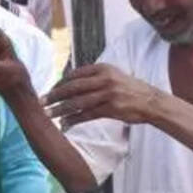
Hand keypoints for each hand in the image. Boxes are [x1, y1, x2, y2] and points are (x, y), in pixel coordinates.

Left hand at [43, 64, 161, 126]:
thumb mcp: (113, 76)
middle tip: (41, 102)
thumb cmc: (130, 89)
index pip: (74, 75)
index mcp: (103, 68)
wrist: (152, 102)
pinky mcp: (111, 108)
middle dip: (54, 95)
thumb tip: (71, 83)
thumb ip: (94, 77)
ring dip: (60, 109)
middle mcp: (104, 79)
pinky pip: (87, 114)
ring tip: (48, 115)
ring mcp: (108, 93)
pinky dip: (74, 119)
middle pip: (72, 87)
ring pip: (77, 102)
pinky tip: (65, 124)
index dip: (59, 83)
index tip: (49, 91)